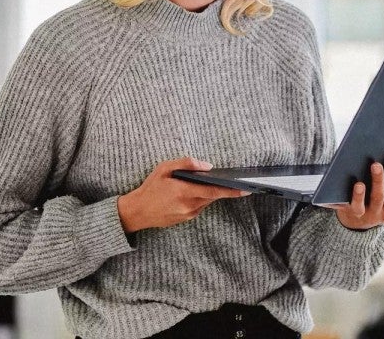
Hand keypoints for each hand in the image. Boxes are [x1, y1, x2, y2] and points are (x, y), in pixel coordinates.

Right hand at [117, 157, 249, 232]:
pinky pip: (199, 206)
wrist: (138, 211)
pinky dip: (200, 198)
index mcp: (184, 191)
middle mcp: (189, 205)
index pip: (214, 191)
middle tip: (234, 182)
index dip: (231, 191)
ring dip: (209, 193)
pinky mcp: (186, 219)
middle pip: (213, 196)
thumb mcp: (164, 168)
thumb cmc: (150, 188)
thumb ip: (186, 164)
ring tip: (209, 183)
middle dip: (223, 189)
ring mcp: (188, 214)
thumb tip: (207, 166)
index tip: (245, 189)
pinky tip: (194, 192)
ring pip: (206, 201)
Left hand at [325, 156, 383, 230]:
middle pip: (378, 197)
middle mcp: (377, 215)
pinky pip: (342, 208)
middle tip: (376, 164)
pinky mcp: (345, 213)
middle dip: (378, 180)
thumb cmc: (380, 204)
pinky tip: (338, 189)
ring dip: (359, 195)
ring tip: (359, 184)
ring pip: (360, 206)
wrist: (358, 222)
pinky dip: (339, 201)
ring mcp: (360, 215)